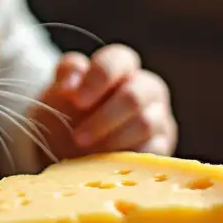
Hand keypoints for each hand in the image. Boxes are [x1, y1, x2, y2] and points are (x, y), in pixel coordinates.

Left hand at [31, 44, 176, 162]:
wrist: (71, 148)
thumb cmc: (67, 113)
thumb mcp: (59, 90)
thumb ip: (67, 76)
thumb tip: (72, 83)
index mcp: (122, 67)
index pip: (119, 59)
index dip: (99, 78)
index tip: (77, 100)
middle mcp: (146, 88)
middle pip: (134, 96)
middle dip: (103, 118)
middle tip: (78, 137)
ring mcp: (158, 117)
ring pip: (144, 124)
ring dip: (112, 140)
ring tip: (87, 154)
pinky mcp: (162, 146)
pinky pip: (153, 152)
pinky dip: (127, 158)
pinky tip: (107, 163)